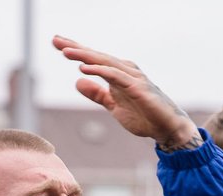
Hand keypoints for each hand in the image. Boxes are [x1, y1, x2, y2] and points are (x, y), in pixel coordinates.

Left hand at [52, 35, 200, 151]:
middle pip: (96, 56)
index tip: (58, 44)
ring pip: (104, 62)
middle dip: (76, 47)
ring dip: (85, 56)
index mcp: (118, 74)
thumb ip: (97, 94)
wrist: (166, 127)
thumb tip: (78, 82)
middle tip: (55, 40)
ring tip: (66, 51)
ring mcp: (132, 77)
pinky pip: (115, 76)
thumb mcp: (113, 105)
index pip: (93, 60)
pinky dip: (100, 70)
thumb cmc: (143, 115)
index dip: (76, 51)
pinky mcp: (137, 87)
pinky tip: (84, 67)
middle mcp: (125, 71)